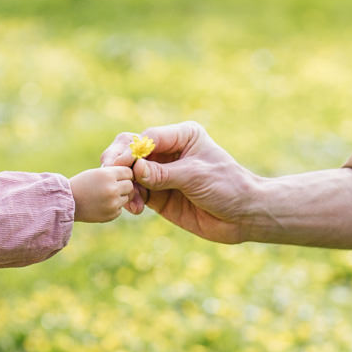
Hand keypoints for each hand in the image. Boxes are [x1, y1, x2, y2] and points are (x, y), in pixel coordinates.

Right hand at [69, 166, 134, 222]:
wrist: (67, 203)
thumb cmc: (81, 184)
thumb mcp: (96, 173)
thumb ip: (113, 173)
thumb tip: (132, 175)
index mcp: (108, 175)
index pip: (128, 172)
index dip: (123, 174)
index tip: (117, 177)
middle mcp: (112, 189)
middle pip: (130, 185)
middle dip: (123, 185)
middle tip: (112, 187)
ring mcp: (113, 203)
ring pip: (126, 197)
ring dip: (119, 196)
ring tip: (104, 196)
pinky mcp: (111, 214)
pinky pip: (120, 208)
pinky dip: (114, 207)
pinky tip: (101, 204)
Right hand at [99, 121, 255, 242]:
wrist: (243, 216)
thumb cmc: (228, 186)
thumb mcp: (195, 176)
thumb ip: (163, 173)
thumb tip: (135, 169)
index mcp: (182, 136)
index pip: (147, 137)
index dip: (130, 150)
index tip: (118, 164)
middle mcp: (169, 151)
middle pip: (132, 150)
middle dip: (119, 162)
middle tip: (109, 175)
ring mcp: (162, 173)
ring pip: (130, 173)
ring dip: (124, 184)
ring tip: (128, 200)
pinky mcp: (159, 195)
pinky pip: (136, 193)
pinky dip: (131, 199)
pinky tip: (134, 209)